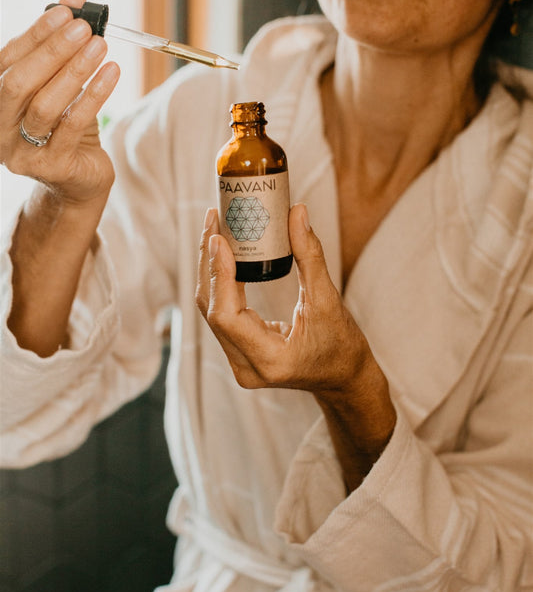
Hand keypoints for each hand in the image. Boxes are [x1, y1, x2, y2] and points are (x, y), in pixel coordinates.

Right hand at [0, 0, 119, 208]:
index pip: (9, 61)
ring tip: (100, 46)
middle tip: (83, 28)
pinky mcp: (53, 167)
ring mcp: (23, 153)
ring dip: (75, 71)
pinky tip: (112, 73)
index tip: (66, 10)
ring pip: (45, 106)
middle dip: (51, 51)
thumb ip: (62, 49)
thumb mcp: (62, 87)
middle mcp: (0, 130)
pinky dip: (94, 95)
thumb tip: (75, 2)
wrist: (81, 180)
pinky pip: (73, 126)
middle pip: (19, 83)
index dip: (36, 33)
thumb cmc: (68, 128)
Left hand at [196, 203, 395, 480]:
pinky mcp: (239, 354)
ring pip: (212, 311)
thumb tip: (296, 212)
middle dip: (209, 262)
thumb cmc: (343, 347)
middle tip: (214, 220)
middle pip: (212, 309)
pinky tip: (222, 254)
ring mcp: (239, 364)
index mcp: (269, 360)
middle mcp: (246, 367)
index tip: (218, 238)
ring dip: (211, 269)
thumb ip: (309, 256)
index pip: (227, 314)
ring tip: (216, 230)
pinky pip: (220, 315)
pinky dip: (220, 283)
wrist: (345, 379)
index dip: (219, 274)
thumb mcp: (329, 301)